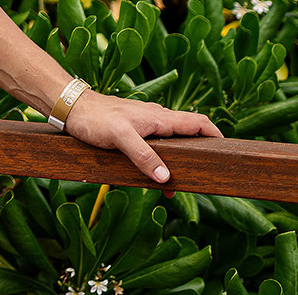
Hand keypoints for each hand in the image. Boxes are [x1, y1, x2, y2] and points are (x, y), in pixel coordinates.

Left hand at [64, 90, 221, 184]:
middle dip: (196, 157)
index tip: (226, 152)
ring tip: (172, 190)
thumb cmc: (95, 118)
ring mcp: (145, 126)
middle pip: (188, 136)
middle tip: (199, 180)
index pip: (198, 122)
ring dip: (174, 165)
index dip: (215, 135)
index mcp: (160, 117)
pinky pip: (154, 149)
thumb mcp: (119, 137)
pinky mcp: (133, 132)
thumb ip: (143, 156)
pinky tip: (151, 180)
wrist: (71, 108)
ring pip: (170, 146)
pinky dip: (158, 164)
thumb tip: (164, 178)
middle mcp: (156, 120)